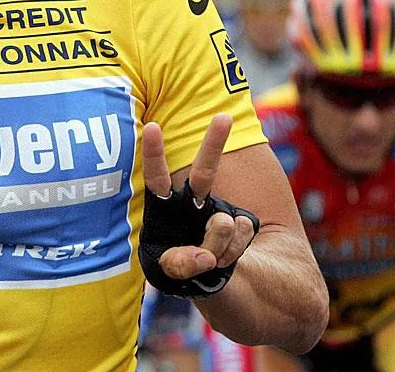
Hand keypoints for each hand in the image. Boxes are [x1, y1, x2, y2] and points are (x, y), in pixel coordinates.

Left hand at [139, 113, 258, 295]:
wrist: (214, 279)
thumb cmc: (176, 267)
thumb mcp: (167, 271)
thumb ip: (180, 264)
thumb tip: (206, 257)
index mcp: (164, 208)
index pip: (156, 178)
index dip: (154, 153)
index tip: (152, 126)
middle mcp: (191, 204)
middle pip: (204, 173)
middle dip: (214, 143)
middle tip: (224, 116)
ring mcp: (218, 212)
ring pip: (227, 219)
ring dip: (219, 246)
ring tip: (210, 261)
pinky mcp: (241, 222)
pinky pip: (242, 236)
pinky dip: (233, 254)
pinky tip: (225, 260)